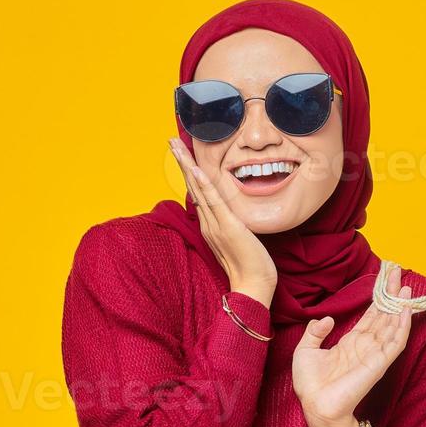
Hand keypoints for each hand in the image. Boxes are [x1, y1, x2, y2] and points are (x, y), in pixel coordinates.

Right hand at [169, 138, 276, 307]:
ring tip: (176, 146)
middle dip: (181, 161)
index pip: (198, 192)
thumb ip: (230, 225)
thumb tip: (229, 212)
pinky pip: (214, 202)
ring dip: (186, 165)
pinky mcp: (228, 227)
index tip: (182, 152)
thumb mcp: (238, 239)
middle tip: (171, 140)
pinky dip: (204, 185)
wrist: (254, 286)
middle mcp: (208, 223)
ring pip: (198, 189)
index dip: (189, 171)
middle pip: (192, 186)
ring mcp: (216, 225)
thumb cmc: (250, 265)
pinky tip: (196, 169)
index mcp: (210, 225)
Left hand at [292, 265, 412, 426]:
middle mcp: (365, 347)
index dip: (377, 299)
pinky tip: (406, 311)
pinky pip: (395, 343)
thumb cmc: (310, 385)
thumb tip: (327, 319)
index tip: (384, 280)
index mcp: (350, 343)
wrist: (315, 406)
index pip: (369, 316)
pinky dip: (402, 327)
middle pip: (383, 316)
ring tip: (405, 286)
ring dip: (400, 307)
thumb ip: (315, 332)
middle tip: (398, 273)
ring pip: (392, 326)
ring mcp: (374, 355)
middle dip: (391, 295)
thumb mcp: (305, 350)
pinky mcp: (378, 364)